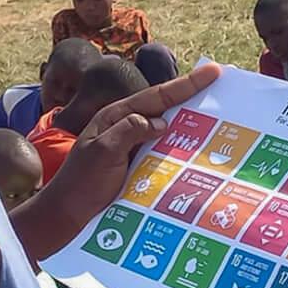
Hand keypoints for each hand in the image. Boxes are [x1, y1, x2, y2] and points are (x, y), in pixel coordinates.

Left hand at [27, 63, 221, 249]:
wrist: (66, 214)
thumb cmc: (80, 182)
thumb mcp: (102, 152)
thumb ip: (129, 131)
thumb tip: (162, 122)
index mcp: (116, 116)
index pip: (156, 96)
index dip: (187, 84)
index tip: (213, 72)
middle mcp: (126, 127)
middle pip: (165, 107)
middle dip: (192, 97)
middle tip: (222, 90)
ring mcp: (132, 147)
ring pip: (167, 129)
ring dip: (190, 125)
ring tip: (219, 121)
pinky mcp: (137, 166)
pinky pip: (164, 152)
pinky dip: (181, 150)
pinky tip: (197, 154)